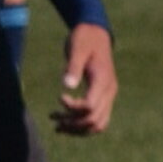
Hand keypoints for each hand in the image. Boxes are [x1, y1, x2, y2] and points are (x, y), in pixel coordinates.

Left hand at [50, 21, 116, 136]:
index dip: (72, 108)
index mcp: (103, 80)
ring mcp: (109, 95)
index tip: (60, 98)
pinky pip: (98, 119)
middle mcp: (109, 91)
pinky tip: (66, 122)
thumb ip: (73, 67)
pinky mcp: (104, 97)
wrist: (96, 33)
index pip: (90, 106)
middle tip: (53, 118)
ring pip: (99, 124)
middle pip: (94, 120)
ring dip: (78, 128)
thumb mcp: (77, 48)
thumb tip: (67, 86)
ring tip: (57, 126)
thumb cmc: (84, 38)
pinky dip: (83, 125)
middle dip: (73, 123)